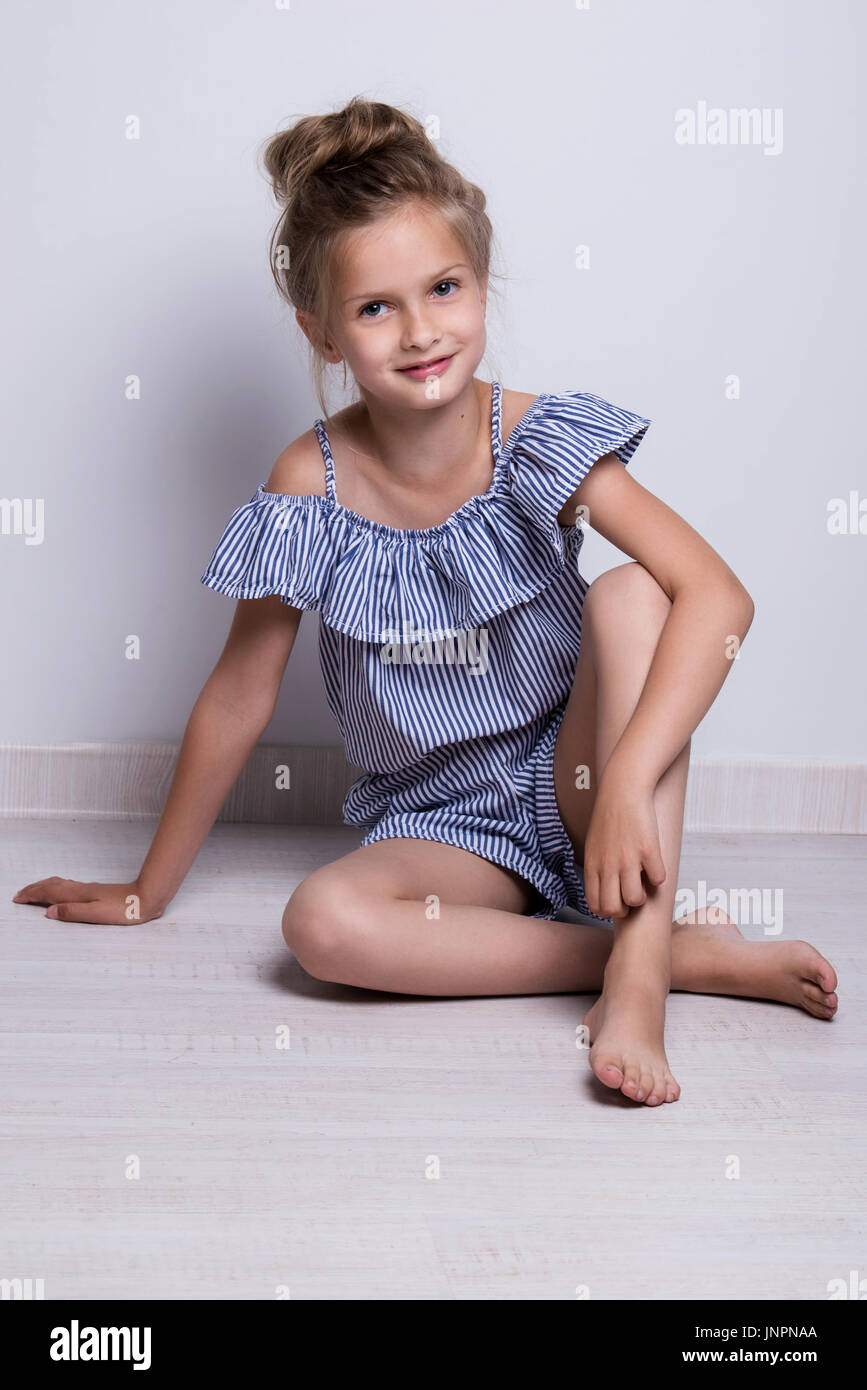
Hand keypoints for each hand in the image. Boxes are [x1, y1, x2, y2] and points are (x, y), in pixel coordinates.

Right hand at [12, 877, 163, 924]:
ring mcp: (89, 889)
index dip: (32, 895)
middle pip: (52, 885)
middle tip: (20, 895)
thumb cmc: (125, 909)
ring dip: (44, 887)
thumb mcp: (97, 915)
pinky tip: (61, 892)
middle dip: (34, 889)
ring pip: (60, 884)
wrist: (147, 897)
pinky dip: (57, 888)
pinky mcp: (96, 892)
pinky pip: (69, 886)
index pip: (49, 893)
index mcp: (79, 895)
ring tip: (35, 891)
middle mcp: (82, 889)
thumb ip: (72, 913)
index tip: (17, 899)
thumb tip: (49, 912)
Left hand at [581, 773, 666, 919]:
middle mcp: (608, 865)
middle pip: (613, 909)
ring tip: (643, 880)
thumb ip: (598, 868)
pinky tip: (655, 863)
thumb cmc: (608, 817)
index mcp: (592, 865)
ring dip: (643, 896)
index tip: (617, 898)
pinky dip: (659, 876)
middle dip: (625, 908)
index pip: (595, 905)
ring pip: (635, 899)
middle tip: (632, 893)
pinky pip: (658, 879)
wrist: (622, 789)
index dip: (609, 909)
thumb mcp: (594, 845)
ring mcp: (628, 858)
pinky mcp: (648, 849)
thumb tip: (607, 890)